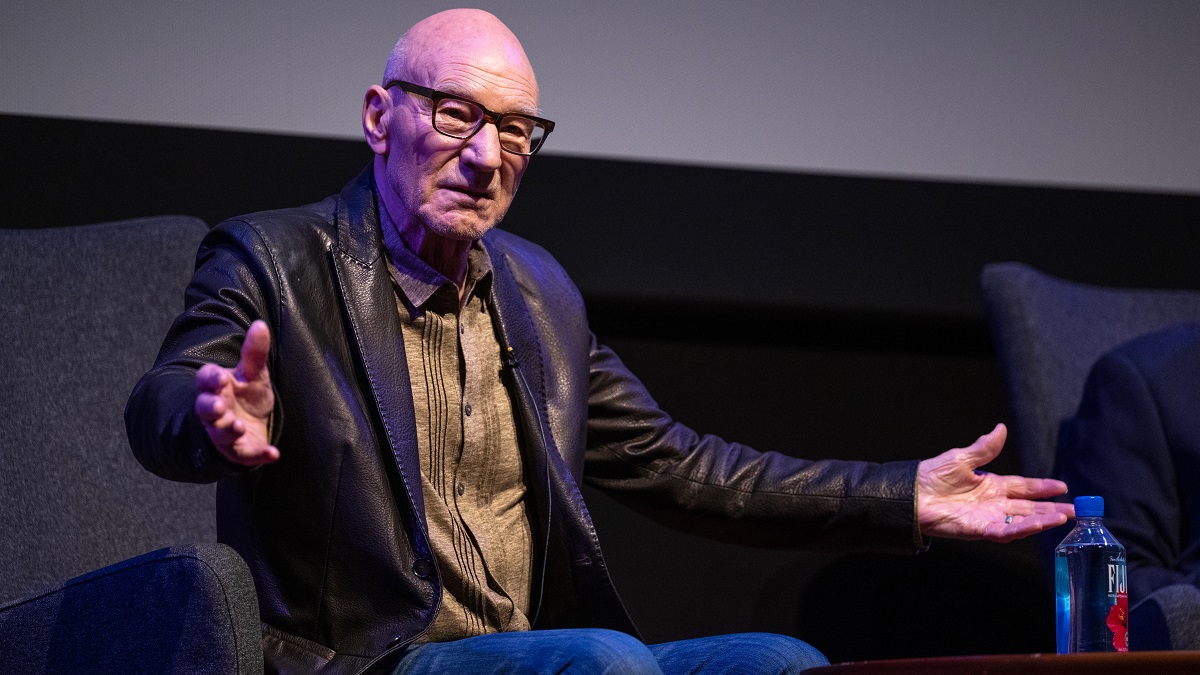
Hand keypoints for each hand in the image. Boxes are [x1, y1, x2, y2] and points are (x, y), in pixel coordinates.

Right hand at [194, 320, 279, 465]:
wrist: (250, 425)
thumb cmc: (246, 396)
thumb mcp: (253, 374)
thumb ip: (255, 352)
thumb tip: (261, 325)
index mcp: (216, 387)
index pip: (206, 379)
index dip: (211, 378)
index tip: (221, 377)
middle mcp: (215, 410)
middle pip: (205, 408)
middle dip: (210, 407)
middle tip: (220, 406)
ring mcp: (223, 432)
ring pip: (218, 433)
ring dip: (227, 430)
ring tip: (237, 428)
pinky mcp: (237, 451)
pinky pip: (245, 454)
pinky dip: (258, 454)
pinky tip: (273, 454)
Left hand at [917, 423, 1072, 542]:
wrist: (910, 495)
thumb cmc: (932, 476)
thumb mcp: (962, 458)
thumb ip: (985, 448)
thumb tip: (1001, 429)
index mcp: (991, 485)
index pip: (1024, 487)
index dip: (1043, 488)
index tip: (1064, 488)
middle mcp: (993, 503)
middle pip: (1029, 507)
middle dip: (1052, 509)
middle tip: (1076, 512)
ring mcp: (987, 517)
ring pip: (1021, 521)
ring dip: (1042, 520)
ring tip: (1063, 517)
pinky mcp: (977, 529)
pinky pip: (1003, 531)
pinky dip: (1020, 529)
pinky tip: (1036, 525)